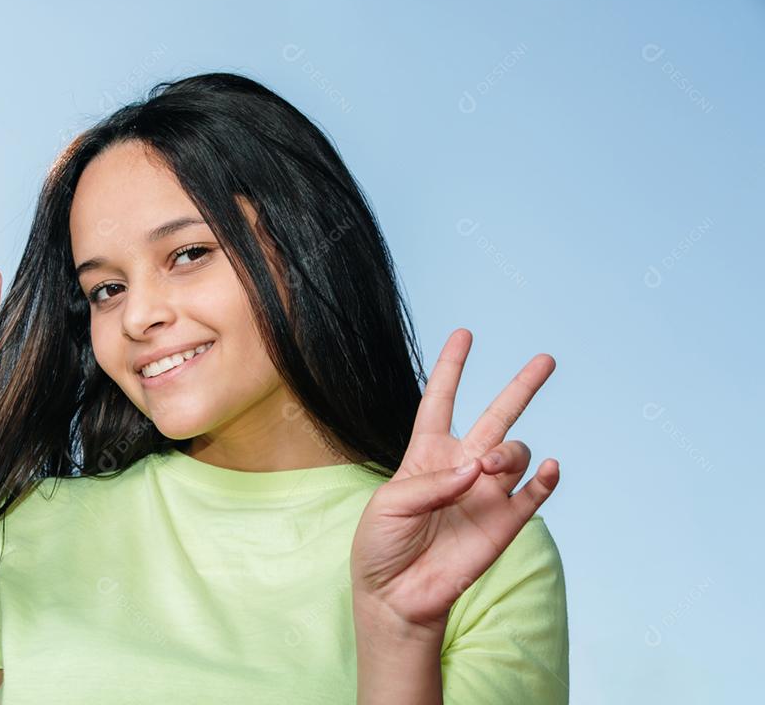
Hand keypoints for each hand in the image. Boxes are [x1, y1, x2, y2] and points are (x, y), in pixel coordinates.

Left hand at [350, 328, 560, 639]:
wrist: (395, 597)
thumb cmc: (381, 546)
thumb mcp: (388, 506)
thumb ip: (430, 483)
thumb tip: (476, 470)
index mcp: (426, 454)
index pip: (441, 401)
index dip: (452, 368)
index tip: (464, 334)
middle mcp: (462, 467)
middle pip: (497, 416)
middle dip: (521, 386)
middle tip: (546, 359)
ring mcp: (487, 494)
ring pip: (516, 453)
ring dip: (510, 450)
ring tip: (491, 466)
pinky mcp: (505, 524)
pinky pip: (535, 495)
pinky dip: (546, 480)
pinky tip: (550, 469)